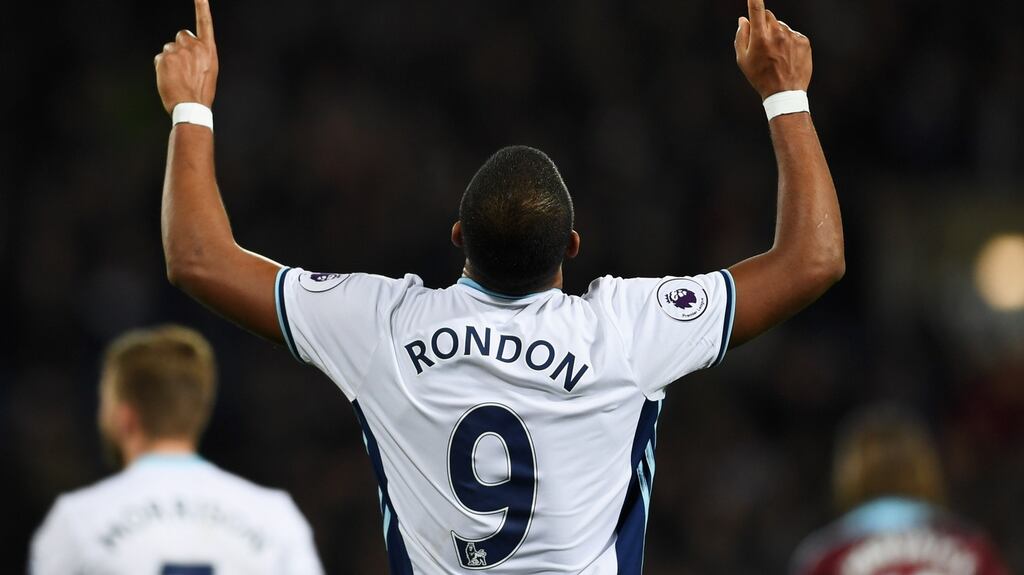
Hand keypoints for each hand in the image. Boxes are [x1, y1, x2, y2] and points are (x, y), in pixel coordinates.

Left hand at [154, 0, 218, 114]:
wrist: (191, 107)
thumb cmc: (200, 92)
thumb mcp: (208, 71)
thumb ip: (199, 56)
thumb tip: (183, 51)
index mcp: (209, 50)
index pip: (205, 23)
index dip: (202, 7)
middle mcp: (195, 47)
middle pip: (182, 35)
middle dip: (180, 46)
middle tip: (184, 66)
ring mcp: (179, 51)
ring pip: (169, 48)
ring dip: (171, 59)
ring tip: (178, 77)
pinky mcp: (166, 57)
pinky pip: (160, 58)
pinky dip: (163, 68)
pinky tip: (170, 79)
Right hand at [734, 0, 811, 100]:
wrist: (785, 93)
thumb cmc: (760, 77)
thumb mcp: (743, 60)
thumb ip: (741, 37)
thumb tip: (743, 19)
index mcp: (760, 37)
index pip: (756, 10)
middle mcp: (777, 33)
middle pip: (768, 16)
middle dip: (763, 24)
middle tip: (762, 43)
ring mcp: (792, 36)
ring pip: (781, 26)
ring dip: (777, 34)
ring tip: (776, 55)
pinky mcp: (804, 41)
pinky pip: (793, 35)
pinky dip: (788, 42)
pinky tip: (786, 57)